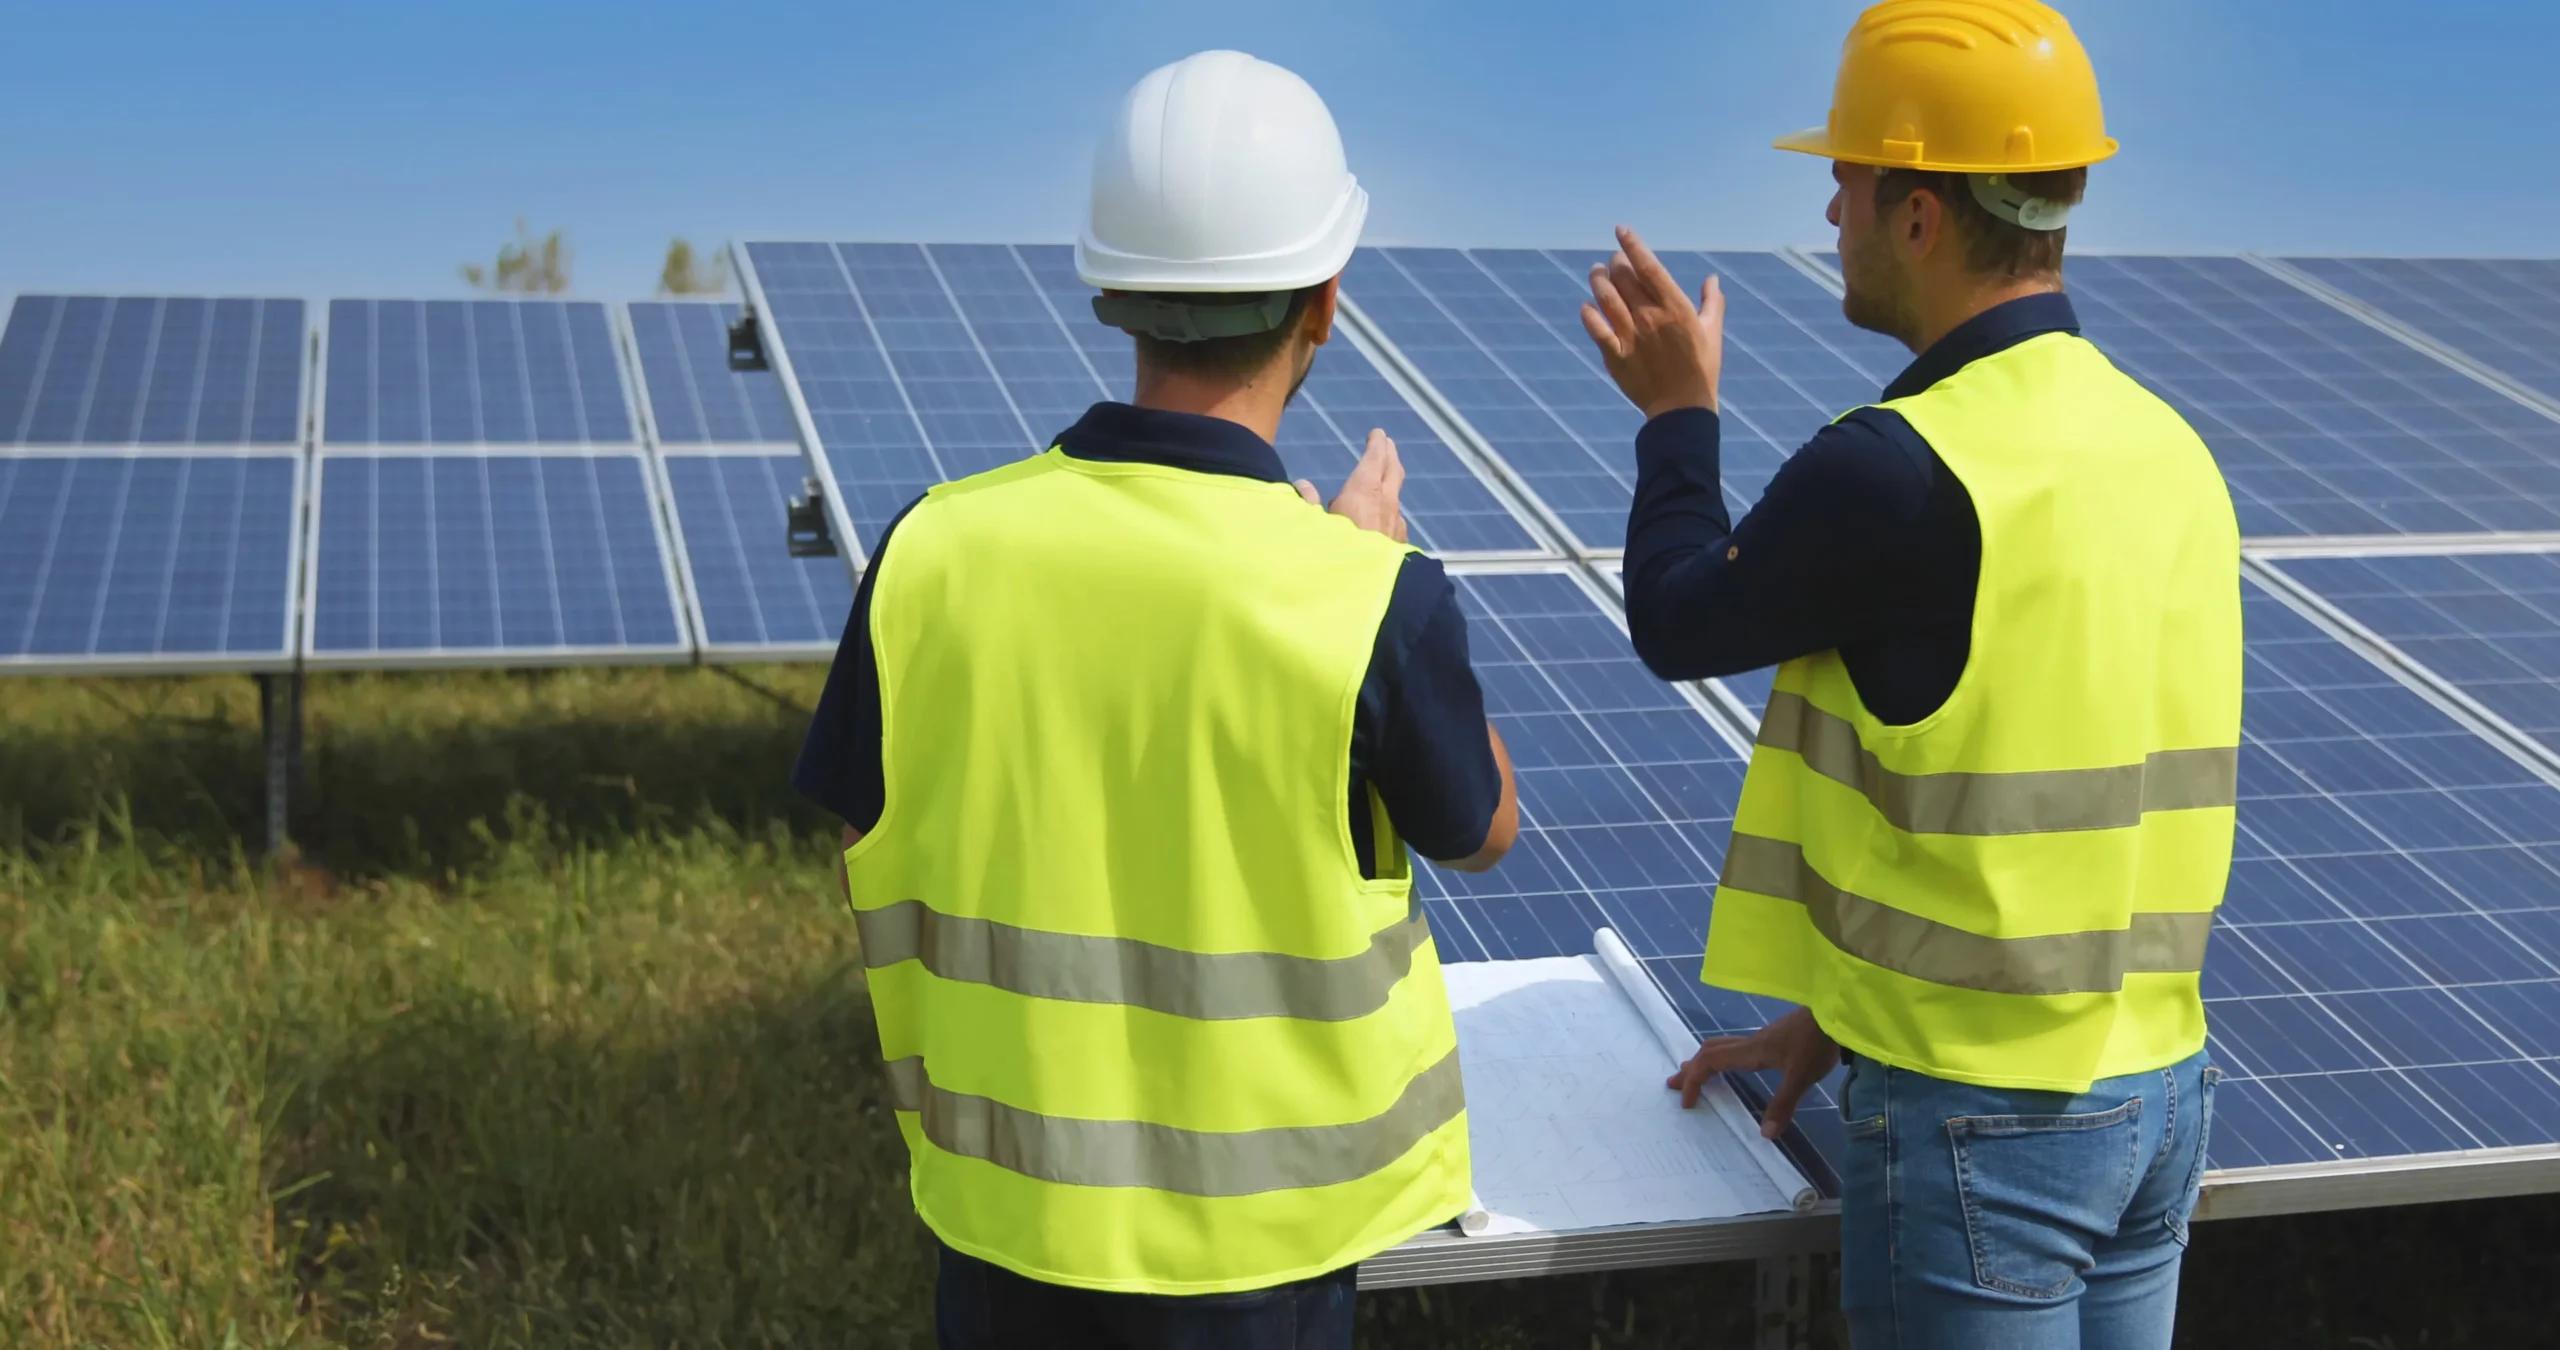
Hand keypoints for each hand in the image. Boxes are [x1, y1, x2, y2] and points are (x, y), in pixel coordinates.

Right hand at [1295, 429, 1406, 542]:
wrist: (1370, 591)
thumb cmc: (1337, 552)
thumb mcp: (1313, 526)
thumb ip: (1308, 503)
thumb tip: (1303, 485)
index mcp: (1364, 491)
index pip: (1375, 457)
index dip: (1376, 443)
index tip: (1377, 433)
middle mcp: (1386, 502)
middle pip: (1393, 470)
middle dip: (1389, 454)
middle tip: (1387, 444)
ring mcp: (1397, 524)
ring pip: (1396, 495)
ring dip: (1390, 482)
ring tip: (1385, 477)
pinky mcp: (1401, 544)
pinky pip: (1396, 519)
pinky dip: (1390, 510)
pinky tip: (1385, 518)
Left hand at [1580, 225, 1724, 418]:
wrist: (1682, 407)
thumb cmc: (1702, 367)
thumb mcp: (1712, 332)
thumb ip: (1712, 301)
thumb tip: (1712, 278)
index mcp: (1675, 308)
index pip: (1649, 267)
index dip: (1633, 245)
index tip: (1622, 230)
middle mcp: (1650, 317)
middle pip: (1624, 279)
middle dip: (1616, 262)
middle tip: (1614, 259)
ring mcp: (1630, 336)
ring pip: (1606, 298)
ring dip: (1598, 281)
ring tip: (1596, 272)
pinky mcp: (1616, 356)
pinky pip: (1597, 330)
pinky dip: (1589, 315)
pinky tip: (1586, 306)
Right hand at [1665, 1006, 1835, 1139]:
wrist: (1834, 1015)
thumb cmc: (1814, 1044)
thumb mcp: (1801, 1078)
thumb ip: (1783, 1104)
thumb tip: (1766, 1135)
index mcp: (1750, 1052)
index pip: (1710, 1063)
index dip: (1694, 1081)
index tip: (1688, 1102)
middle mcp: (1749, 1044)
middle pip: (1709, 1052)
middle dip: (1691, 1070)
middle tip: (1674, 1085)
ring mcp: (1759, 1039)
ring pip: (1720, 1047)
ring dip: (1703, 1061)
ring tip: (1694, 1074)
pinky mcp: (1770, 1039)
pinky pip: (1733, 1048)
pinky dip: (1720, 1058)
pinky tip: (1730, 1066)